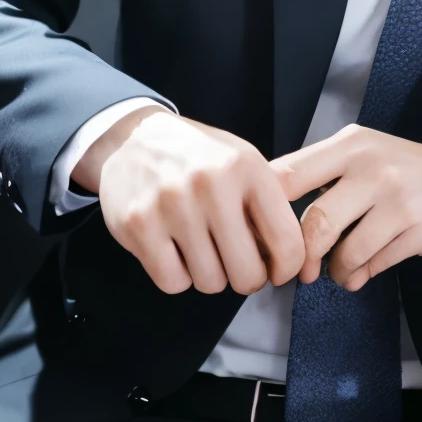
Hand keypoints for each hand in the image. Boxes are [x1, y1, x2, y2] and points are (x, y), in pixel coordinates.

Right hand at [75, 107, 304, 296]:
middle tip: (236, 265)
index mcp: (247, 168)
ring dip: (209, 275)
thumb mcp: (242, 163)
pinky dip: (177, 276)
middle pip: (246, 273)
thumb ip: (269, 205)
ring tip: (201, 248)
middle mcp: (211, 184)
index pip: (285, 241)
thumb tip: (289, 261)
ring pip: (209, 282)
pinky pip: (173, 282)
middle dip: (245, 278)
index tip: (277, 272)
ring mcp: (171, 205)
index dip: (286, 268)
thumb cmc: (198, 159)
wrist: (132, 139)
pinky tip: (174, 250)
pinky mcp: (138, 224)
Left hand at [271, 125, 421, 291]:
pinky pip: (372, 263)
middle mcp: (372, 166)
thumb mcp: (366, 156)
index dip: (266, 211)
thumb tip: (268, 216)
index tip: (263, 236)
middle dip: (301, 256)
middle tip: (298, 269)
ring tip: (337, 271)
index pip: (288, 174)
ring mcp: (396, 197)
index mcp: (350, 144)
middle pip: (315, 221)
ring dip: (334, 270)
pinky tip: (359, 273)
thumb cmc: (408, 174)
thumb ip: (321, 175)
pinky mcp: (415, 228)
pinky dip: (359, 275)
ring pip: (344, 250)